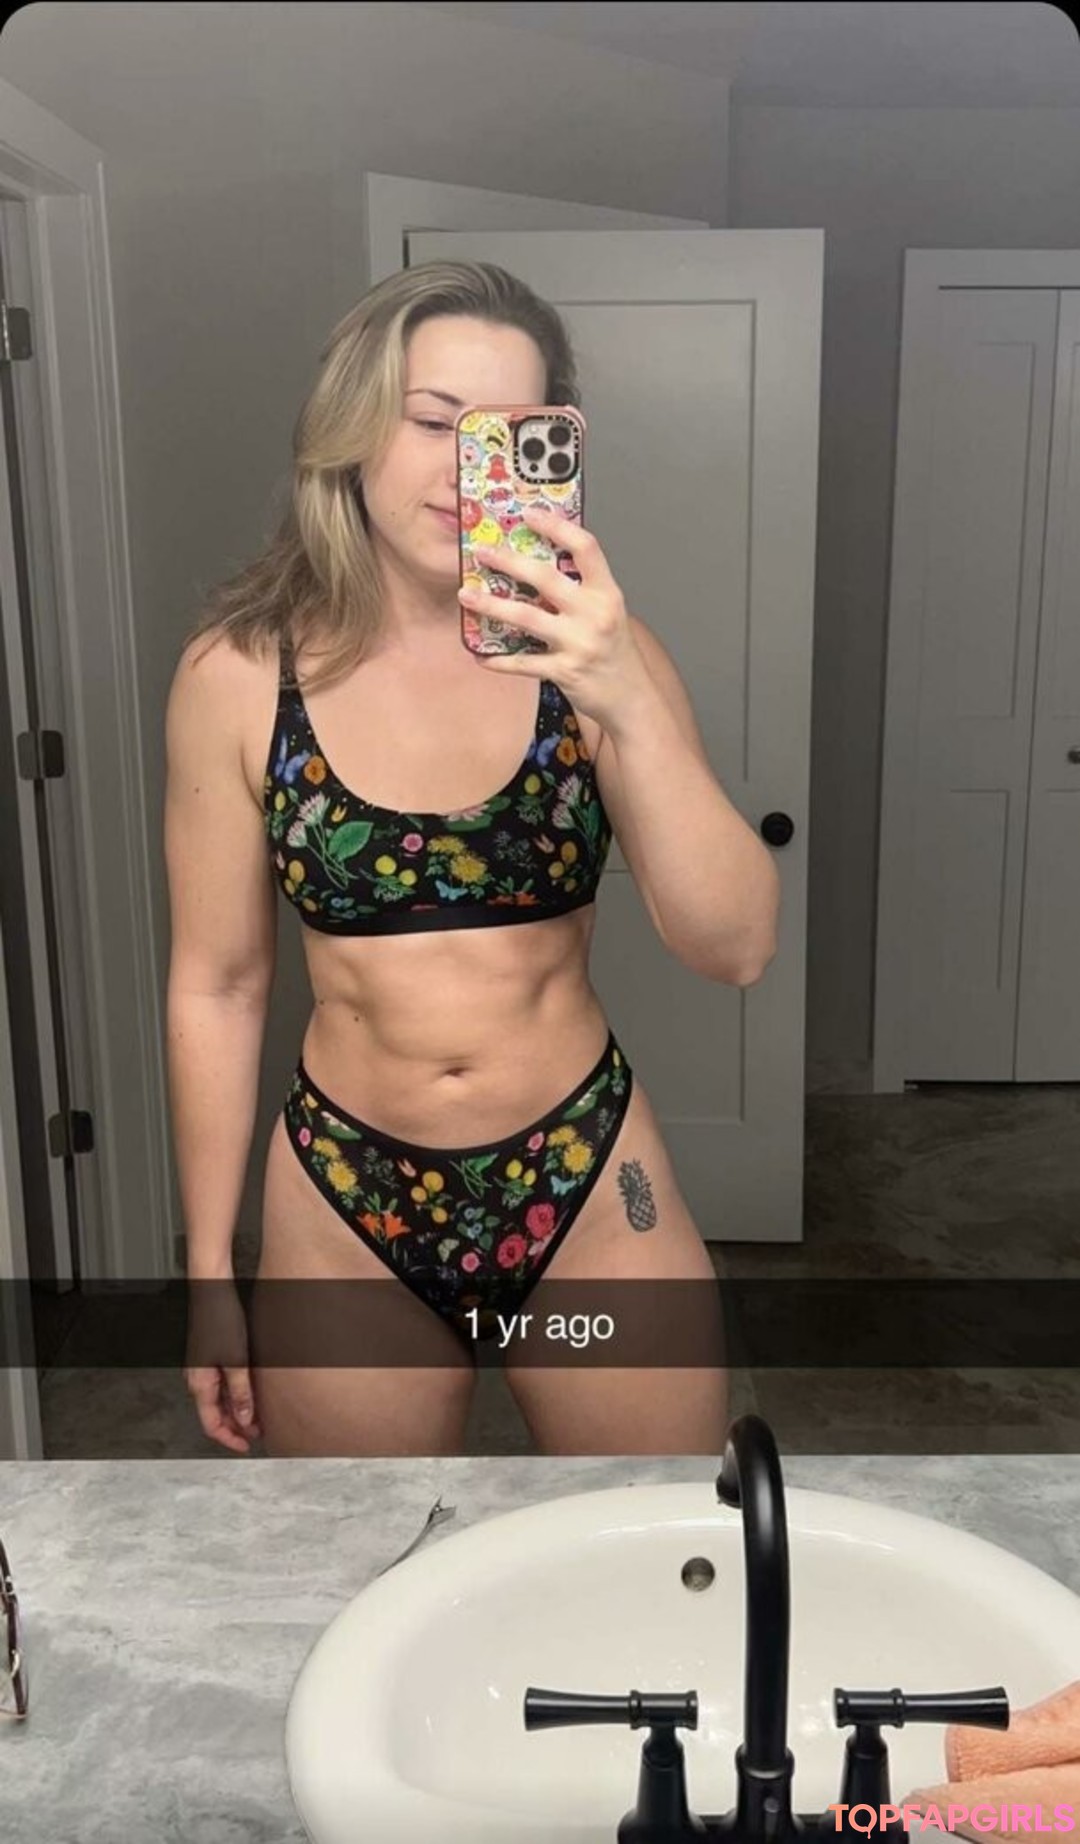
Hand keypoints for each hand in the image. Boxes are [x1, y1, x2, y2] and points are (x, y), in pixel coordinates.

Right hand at [183, 1276, 260, 1453]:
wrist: (212, 1291)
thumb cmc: (221, 1320)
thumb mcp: (236, 1360)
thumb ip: (240, 1392)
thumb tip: (245, 1418)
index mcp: (199, 1384)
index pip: (211, 1424)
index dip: (229, 1439)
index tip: (246, 1446)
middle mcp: (196, 1379)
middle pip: (214, 1414)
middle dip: (236, 1427)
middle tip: (259, 1433)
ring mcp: (201, 1369)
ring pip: (217, 1401)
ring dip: (236, 1411)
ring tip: (258, 1416)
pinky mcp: (208, 1358)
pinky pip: (219, 1386)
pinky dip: (234, 1395)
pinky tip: (249, 1394)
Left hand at [460, 505, 649, 731]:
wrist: (631, 697)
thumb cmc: (615, 651)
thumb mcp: (609, 612)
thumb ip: (582, 589)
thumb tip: (540, 563)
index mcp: (607, 593)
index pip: (585, 547)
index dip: (557, 526)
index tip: (529, 513)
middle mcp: (595, 614)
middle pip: (545, 577)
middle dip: (508, 561)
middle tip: (482, 552)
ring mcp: (579, 643)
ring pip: (526, 617)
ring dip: (491, 605)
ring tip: (466, 595)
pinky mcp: (565, 672)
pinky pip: (523, 663)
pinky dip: (499, 660)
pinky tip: (480, 655)